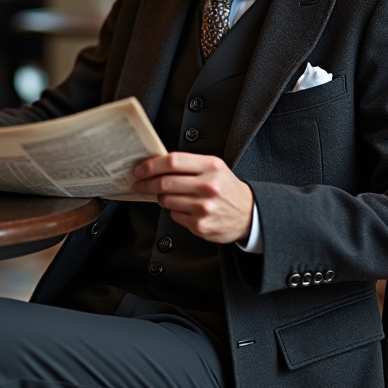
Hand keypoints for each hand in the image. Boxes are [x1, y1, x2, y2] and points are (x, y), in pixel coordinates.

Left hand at [131, 153, 253, 243]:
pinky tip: (183, 208)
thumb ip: (189, 163)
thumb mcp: (214, 167)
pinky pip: (174, 215)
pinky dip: (174, 210)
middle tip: (139, 183)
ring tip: (166, 195)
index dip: (151, 165)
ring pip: (166, 200)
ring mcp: (204, 207)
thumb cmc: (226, 188)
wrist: (248, 213)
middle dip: (146, 183)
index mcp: (211, 166)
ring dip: (160, 197)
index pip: (173, 162)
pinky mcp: (200, 225)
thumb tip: (156, 163)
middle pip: (165, 182)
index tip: (140, 169)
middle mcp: (208, 186)